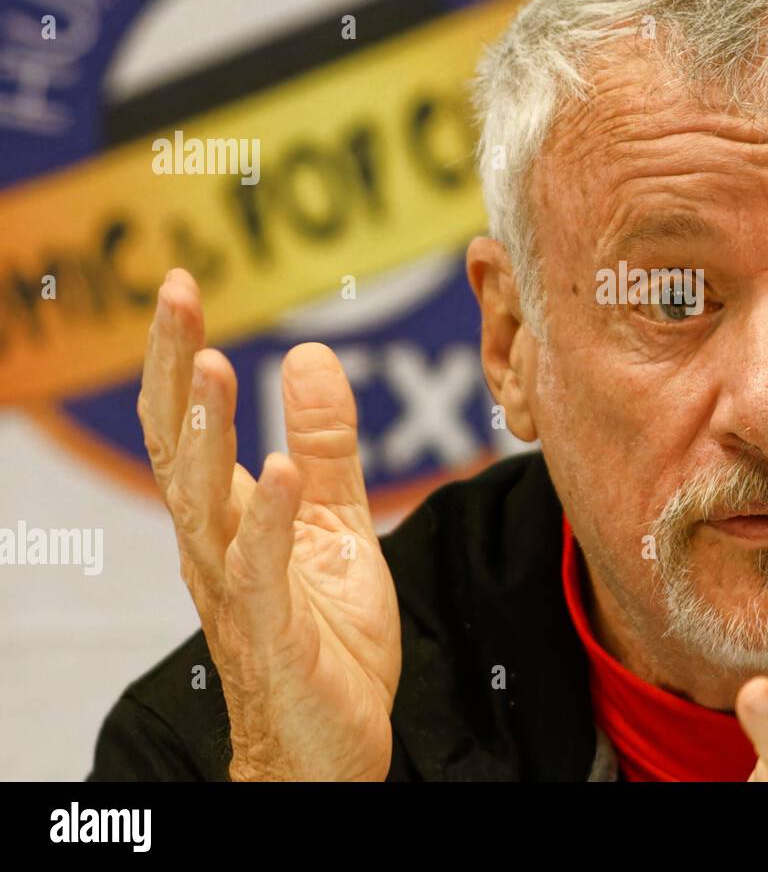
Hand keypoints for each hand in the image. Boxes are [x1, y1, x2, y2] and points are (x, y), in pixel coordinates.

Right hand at [138, 269, 400, 780]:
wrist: (333, 739)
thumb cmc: (324, 632)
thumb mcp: (334, 521)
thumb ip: (324, 445)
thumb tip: (308, 354)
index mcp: (227, 515)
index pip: (189, 424)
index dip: (180, 355)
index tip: (182, 284)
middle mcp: (215, 545)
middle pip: (179, 447)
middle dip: (176, 370)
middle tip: (177, 296)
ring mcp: (237, 589)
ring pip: (204, 502)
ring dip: (209, 434)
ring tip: (214, 369)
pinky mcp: (273, 631)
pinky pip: (260, 569)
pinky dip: (265, 519)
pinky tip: (274, 471)